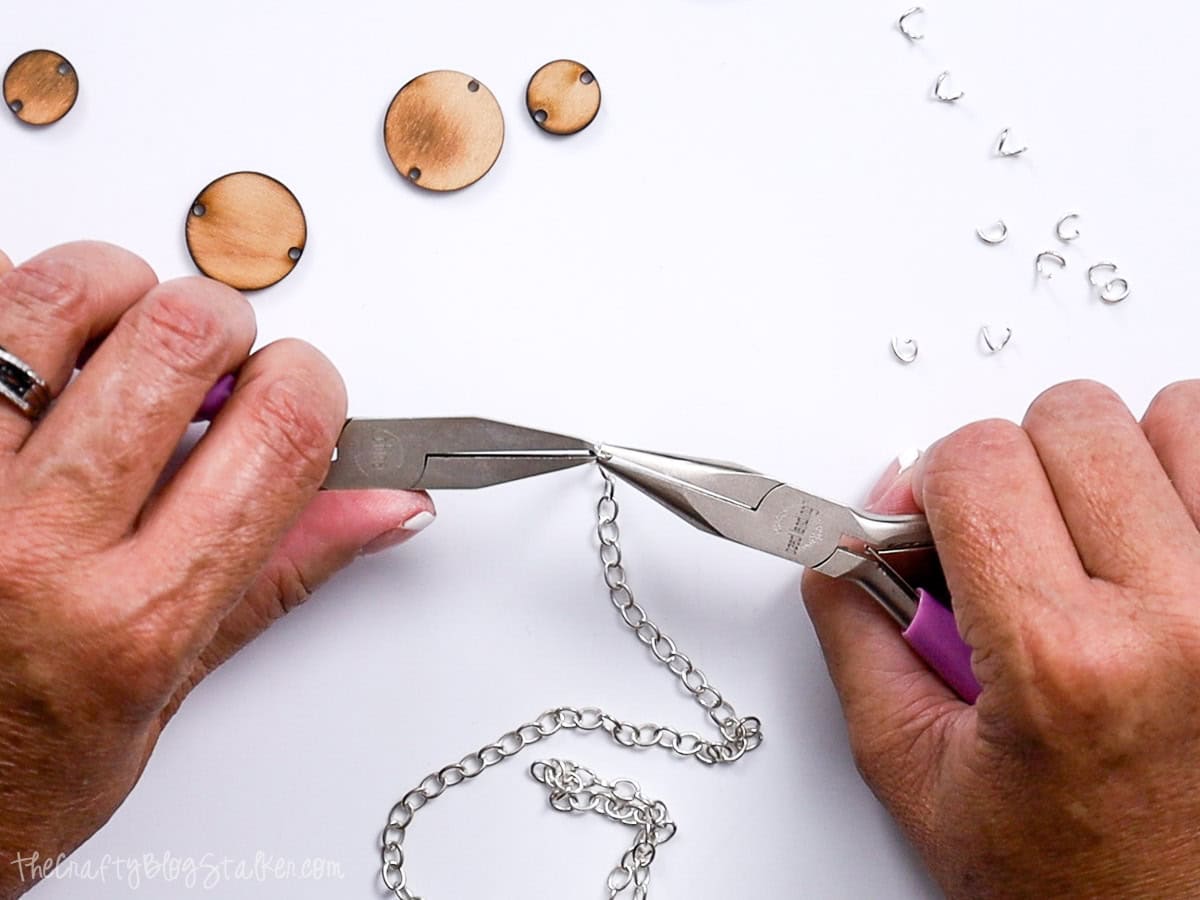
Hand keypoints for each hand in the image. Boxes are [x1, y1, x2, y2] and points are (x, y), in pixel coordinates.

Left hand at [0, 243, 434, 897]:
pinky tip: (33, 355)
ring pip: (56, 299)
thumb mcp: (169, 686)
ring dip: (115, 291)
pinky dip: (13, 302)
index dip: (311, 387)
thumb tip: (382, 507)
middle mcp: (29, 546)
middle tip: (216, 356)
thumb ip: (280, 572)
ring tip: (120, 338)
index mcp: (130, 618)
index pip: (276, 440)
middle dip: (222, 325)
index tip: (299, 390)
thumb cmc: (14, 768)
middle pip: (176, 342)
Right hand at [803, 380, 1199, 897]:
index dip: (931, 481)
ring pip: (1171, 417)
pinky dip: (1183, 480)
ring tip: (1092, 541)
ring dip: (1114, 462)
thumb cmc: (1067, 880)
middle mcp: (1182, 620)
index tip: (931, 523)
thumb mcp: (914, 767)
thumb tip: (846, 542)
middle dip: (1013, 469)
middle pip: (1071, 419)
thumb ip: (858, 632)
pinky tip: (1153, 544)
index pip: (977, 460)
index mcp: (1063, 660)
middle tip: (1008, 543)